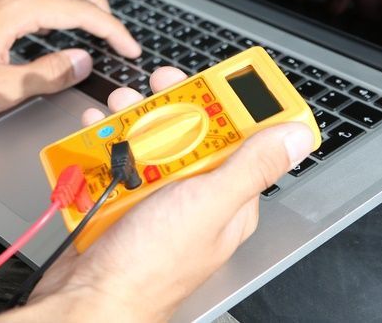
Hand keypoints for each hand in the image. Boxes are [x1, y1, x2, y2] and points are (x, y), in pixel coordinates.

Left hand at [0, 0, 140, 121]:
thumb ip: (46, 76)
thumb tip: (81, 63)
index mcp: (14, 10)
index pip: (79, 11)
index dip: (111, 30)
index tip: (128, 47)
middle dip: (98, 3)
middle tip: (115, 31)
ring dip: (76, 0)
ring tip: (92, 27)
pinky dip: (54, 3)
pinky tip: (53, 26)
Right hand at [28, 66, 315, 321]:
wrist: (86, 299)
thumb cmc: (149, 268)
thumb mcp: (208, 205)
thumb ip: (252, 168)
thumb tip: (295, 137)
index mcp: (229, 199)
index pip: (244, 139)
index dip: (230, 104)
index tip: (211, 81)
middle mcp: (196, 198)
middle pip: (193, 133)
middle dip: (171, 106)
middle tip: (155, 91)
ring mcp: (158, 200)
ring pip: (153, 142)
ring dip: (133, 121)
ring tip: (118, 112)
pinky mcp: (122, 202)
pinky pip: (119, 161)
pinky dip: (106, 145)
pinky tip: (96, 138)